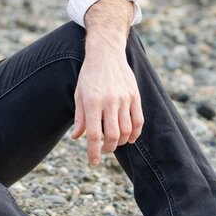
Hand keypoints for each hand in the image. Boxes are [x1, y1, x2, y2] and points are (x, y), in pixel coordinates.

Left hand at [70, 47, 143, 165]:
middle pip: (113, 136)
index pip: (94, 134)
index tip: (93, 162)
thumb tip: (77, 137)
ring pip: (127, 131)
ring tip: (114, 142)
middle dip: (108, 149)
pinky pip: (139, 121)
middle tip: (103, 150)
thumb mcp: (78, 94)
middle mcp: (110, 101)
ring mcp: (125, 99)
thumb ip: (79, 117)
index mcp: (92, 102)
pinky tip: (129, 138)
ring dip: (121, 142)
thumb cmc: (89, 75)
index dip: (93, 152)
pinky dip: (135, 134)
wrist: (106, 53)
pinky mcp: (135, 96)